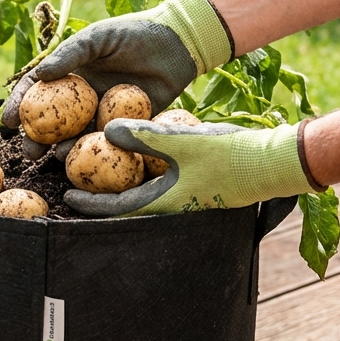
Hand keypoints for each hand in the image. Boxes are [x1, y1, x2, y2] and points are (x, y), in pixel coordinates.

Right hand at [3, 0, 232, 157]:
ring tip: (55, 157)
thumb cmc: (134, 33)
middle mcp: (83, 97)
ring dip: (63, 149)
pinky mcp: (126, 125)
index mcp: (70, 73)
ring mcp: (103, 113)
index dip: (20, 106)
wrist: (177, 44)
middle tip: (27, 152)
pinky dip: (94, 151)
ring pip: (76, 136)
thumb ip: (70, 54)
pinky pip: (106, 141)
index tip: (8, 122)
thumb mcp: (97, 37)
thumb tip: (40, 74)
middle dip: (36, 139)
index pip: (37, 92)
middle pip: (52, 122)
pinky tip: (86, 158)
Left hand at [64, 119, 315, 216]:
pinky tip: (135, 153)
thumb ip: (144, 136)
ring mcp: (184, 193)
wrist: (272, 161)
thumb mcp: (182, 141)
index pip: (116, 209)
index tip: (67, 195)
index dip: (89, 203)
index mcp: (163, 203)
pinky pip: (159, 178)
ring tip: (99, 164)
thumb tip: (106, 131)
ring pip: (142, 189)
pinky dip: (143, 168)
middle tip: (75, 178)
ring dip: (119, 179)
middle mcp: (170, 203)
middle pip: (124, 201)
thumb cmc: (229, 156)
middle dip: (100, 192)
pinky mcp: (195, 181)